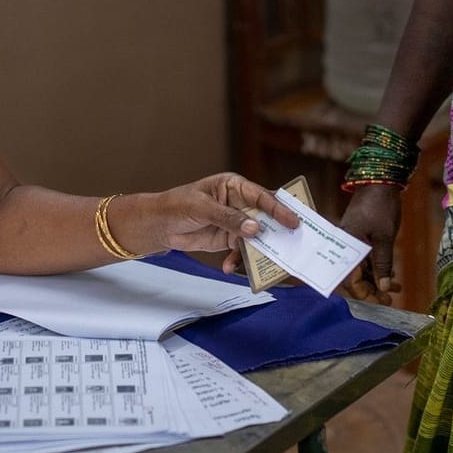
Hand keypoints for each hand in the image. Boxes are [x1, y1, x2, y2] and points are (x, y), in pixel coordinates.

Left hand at [138, 173, 299, 256]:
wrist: (158, 226)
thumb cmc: (177, 206)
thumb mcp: (202, 209)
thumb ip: (228, 218)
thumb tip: (254, 229)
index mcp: (234, 186)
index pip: (261, 196)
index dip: (279, 208)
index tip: (293, 221)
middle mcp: (239, 203)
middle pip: (264, 217)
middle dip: (275, 232)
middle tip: (290, 244)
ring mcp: (235, 222)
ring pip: (255, 237)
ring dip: (257, 250)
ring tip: (262, 263)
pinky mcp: (228, 239)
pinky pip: (240, 250)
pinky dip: (237, 260)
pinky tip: (229, 266)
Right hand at [336, 184, 403, 305]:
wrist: (380, 182)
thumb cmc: (381, 207)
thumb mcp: (384, 238)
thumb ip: (382, 264)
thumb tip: (384, 287)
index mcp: (346, 246)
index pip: (350, 278)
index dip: (364, 292)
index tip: (380, 301)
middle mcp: (345, 246)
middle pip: (354, 276)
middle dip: (372, 289)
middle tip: (389, 299)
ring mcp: (352, 241)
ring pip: (361, 268)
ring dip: (377, 278)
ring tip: (395, 288)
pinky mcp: (360, 237)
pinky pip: (365, 258)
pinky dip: (377, 267)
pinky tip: (391, 273)